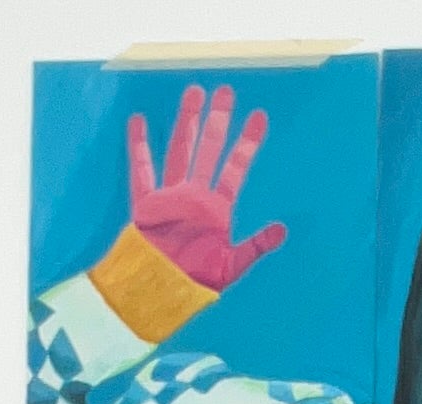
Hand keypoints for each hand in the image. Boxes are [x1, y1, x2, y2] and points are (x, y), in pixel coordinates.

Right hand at [127, 85, 285, 292]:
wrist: (163, 292)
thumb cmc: (196, 283)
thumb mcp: (231, 266)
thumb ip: (255, 247)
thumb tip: (282, 231)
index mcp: (217, 209)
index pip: (235, 168)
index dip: (248, 143)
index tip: (259, 117)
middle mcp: (195, 196)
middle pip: (209, 149)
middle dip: (218, 121)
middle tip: (226, 91)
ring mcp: (171, 196)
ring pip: (180, 149)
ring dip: (187, 121)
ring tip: (194, 92)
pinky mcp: (146, 204)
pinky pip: (141, 170)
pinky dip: (139, 146)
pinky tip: (140, 121)